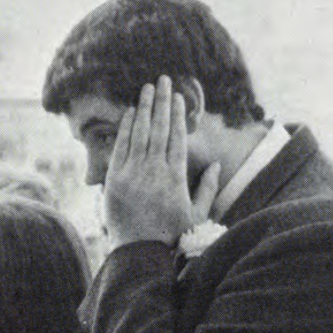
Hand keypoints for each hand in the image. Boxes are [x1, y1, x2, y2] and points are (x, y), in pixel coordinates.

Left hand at [104, 75, 220, 249]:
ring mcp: (133, 173)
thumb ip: (208, 188)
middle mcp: (154, 171)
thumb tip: (218, 164)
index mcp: (175, 177)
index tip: (178, 97)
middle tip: (163, 79)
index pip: (176, 137)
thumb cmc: (170, 235)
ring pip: (139, 132)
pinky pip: (121, 146)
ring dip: (143, 107)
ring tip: (147, 88)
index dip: (177, 114)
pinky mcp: (115, 178)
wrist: (139, 253)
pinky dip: (125, 127)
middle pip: (159, 128)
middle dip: (161, 101)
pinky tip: (130, 112)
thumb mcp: (196, 215)